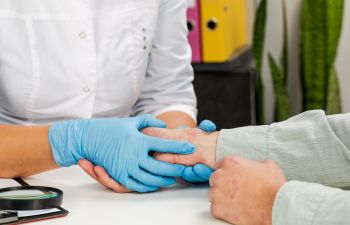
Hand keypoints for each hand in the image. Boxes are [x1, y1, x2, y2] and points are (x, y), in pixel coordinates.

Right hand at [79, 123, 217, 190]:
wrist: (88, 138)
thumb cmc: (110, 128)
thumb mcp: (130, 121)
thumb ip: (149, 122)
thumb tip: (163, 126)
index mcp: (139, 140)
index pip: (164, 145)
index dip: (179, 147)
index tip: (190, 147)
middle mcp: (134, 155)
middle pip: (160, 166)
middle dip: (175, 168)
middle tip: (185, 167)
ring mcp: (126, 167)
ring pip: (150, 179)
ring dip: (163, 180)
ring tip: (172, 178)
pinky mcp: (119, 175)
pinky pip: (136, 185)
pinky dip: (148, 186)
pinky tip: (155, 184)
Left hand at [209, 157, 286, 224]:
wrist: (276, 206)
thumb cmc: (273, 186)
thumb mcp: (266, 164)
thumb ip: (252, 163)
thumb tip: (251, 166)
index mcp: (230, 162)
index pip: (221, 165)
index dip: (228, 172)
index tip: (233, 177)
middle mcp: (220, 176)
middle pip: (215, 179)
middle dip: (223, 184)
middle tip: (235, 190)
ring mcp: (217, 193)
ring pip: (213, 194)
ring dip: (221, 196)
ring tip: (236, 200)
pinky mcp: (218, 209)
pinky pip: (215, 208)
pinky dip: (223, 210)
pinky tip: (235, 209)